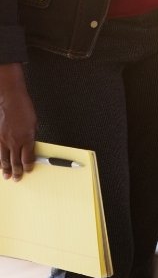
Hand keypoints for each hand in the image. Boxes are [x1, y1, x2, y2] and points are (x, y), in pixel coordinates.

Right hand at [0, 63, 36, 181]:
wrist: (11, 100)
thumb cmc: (24, 108)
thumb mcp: (34, 123)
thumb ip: (32, 136)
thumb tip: (31, 145)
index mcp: (27, 138)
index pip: (28, 157)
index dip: (28, 166)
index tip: (29, 170)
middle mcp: (15, 141)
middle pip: (15, 161)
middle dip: (17, 171)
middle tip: (17, 178)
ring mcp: (3, 140)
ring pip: (4, 158)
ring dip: (5, 168)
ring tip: (6, 175)